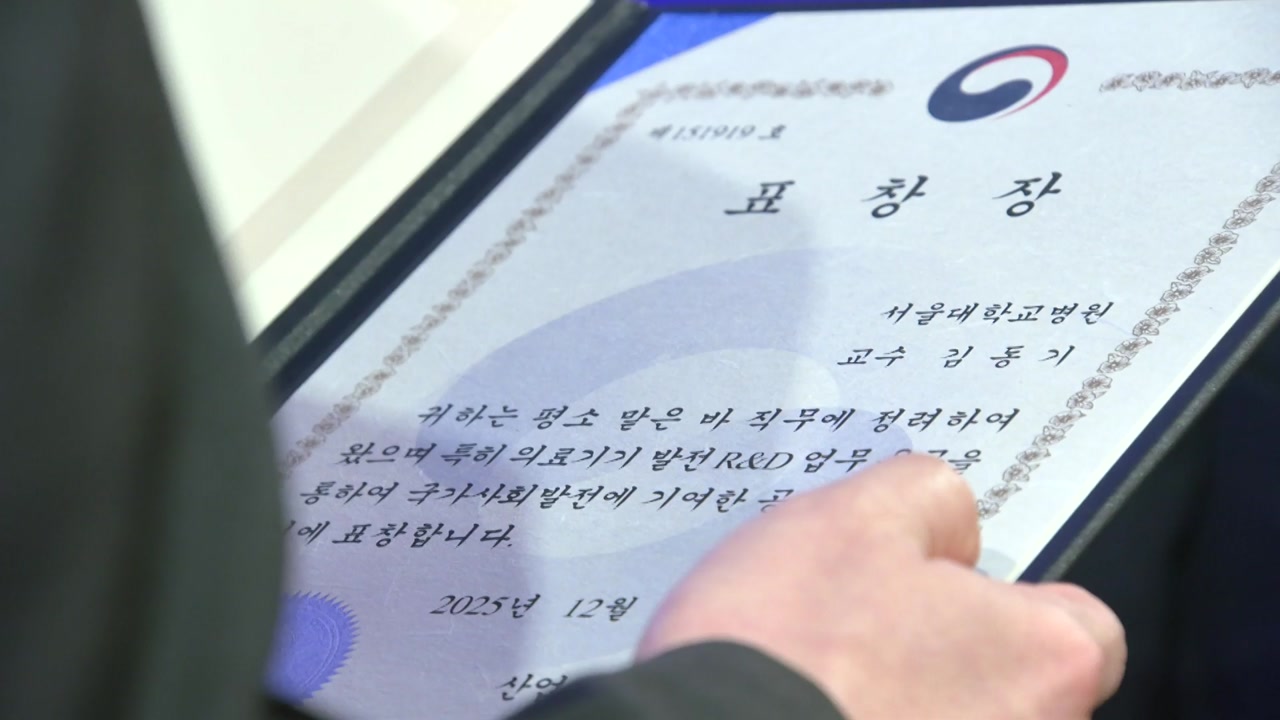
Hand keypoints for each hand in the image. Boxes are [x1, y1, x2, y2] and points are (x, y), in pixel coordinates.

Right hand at [638, 454, 1125, 719]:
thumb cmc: (785, 653)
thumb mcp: (849, 519)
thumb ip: (926, 496)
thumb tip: (948, 520)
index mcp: (1043, 660)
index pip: (1077, 624)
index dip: (1002, 599)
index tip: (941, 593)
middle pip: (1011, 689)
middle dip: (949, 661)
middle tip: (862, 636)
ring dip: (908, 710)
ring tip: (821, 684)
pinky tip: (809, 716)